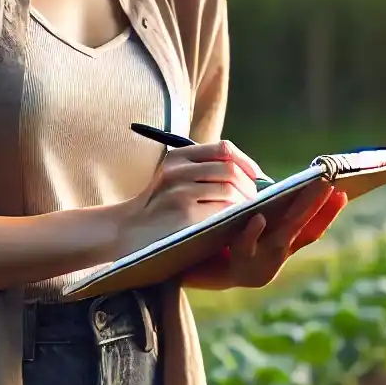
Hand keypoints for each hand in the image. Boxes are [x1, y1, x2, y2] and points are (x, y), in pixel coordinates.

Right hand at [113, 140, 263, 256]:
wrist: (127, 236)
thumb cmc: (158, 213)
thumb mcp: (174, 182)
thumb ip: (203, 174)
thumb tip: (249, 177)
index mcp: (178, 158)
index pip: (223, 148)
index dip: (247, 162)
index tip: (258, 178)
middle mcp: (178, 170)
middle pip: (230, 169)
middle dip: (251, 187)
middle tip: (258, 202)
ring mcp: (180, 191)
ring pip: (229, 189)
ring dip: (245, 203)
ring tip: (249, 214)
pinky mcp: (185, 214)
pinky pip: (221, 210)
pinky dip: (235, 216)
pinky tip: (237, 224)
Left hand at [183, 180, 346, 289]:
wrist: (174, 267)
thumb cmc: (208, 242)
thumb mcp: (239, 222)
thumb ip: (260, 209)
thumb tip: (278, 183)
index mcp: (277, 246)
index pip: (310, 229)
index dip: (328, 212)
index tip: (344, 190)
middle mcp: (272, 259)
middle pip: (302, 232)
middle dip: (319, 208)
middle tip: (331, 185)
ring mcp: (256, 268)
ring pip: (281, 242)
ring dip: (296, 216)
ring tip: (306, 193)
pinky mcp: (233, 274)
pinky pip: (246, 252)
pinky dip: (254, 235)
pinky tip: (257, 217)